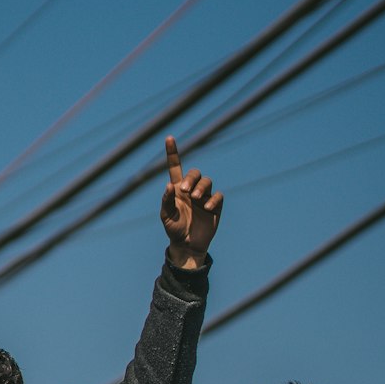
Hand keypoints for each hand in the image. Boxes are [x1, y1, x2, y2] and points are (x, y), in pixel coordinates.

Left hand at [160, 136, 222, 268]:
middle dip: (191, 178)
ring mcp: (204, 197)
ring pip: (207, 181)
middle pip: (195, 173)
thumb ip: (166, 201)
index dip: (172, 153)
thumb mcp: (166, 217)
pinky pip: (218, 196)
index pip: (175, 168)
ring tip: (195, 198)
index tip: (169, 138)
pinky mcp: (215, 206)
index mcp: (178, 190)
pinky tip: (206, 207)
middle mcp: (192, 190)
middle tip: (184, 191)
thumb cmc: (174, 230)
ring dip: (201, 187)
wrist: (187, 246)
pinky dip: (213, 199)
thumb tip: (170, 185)